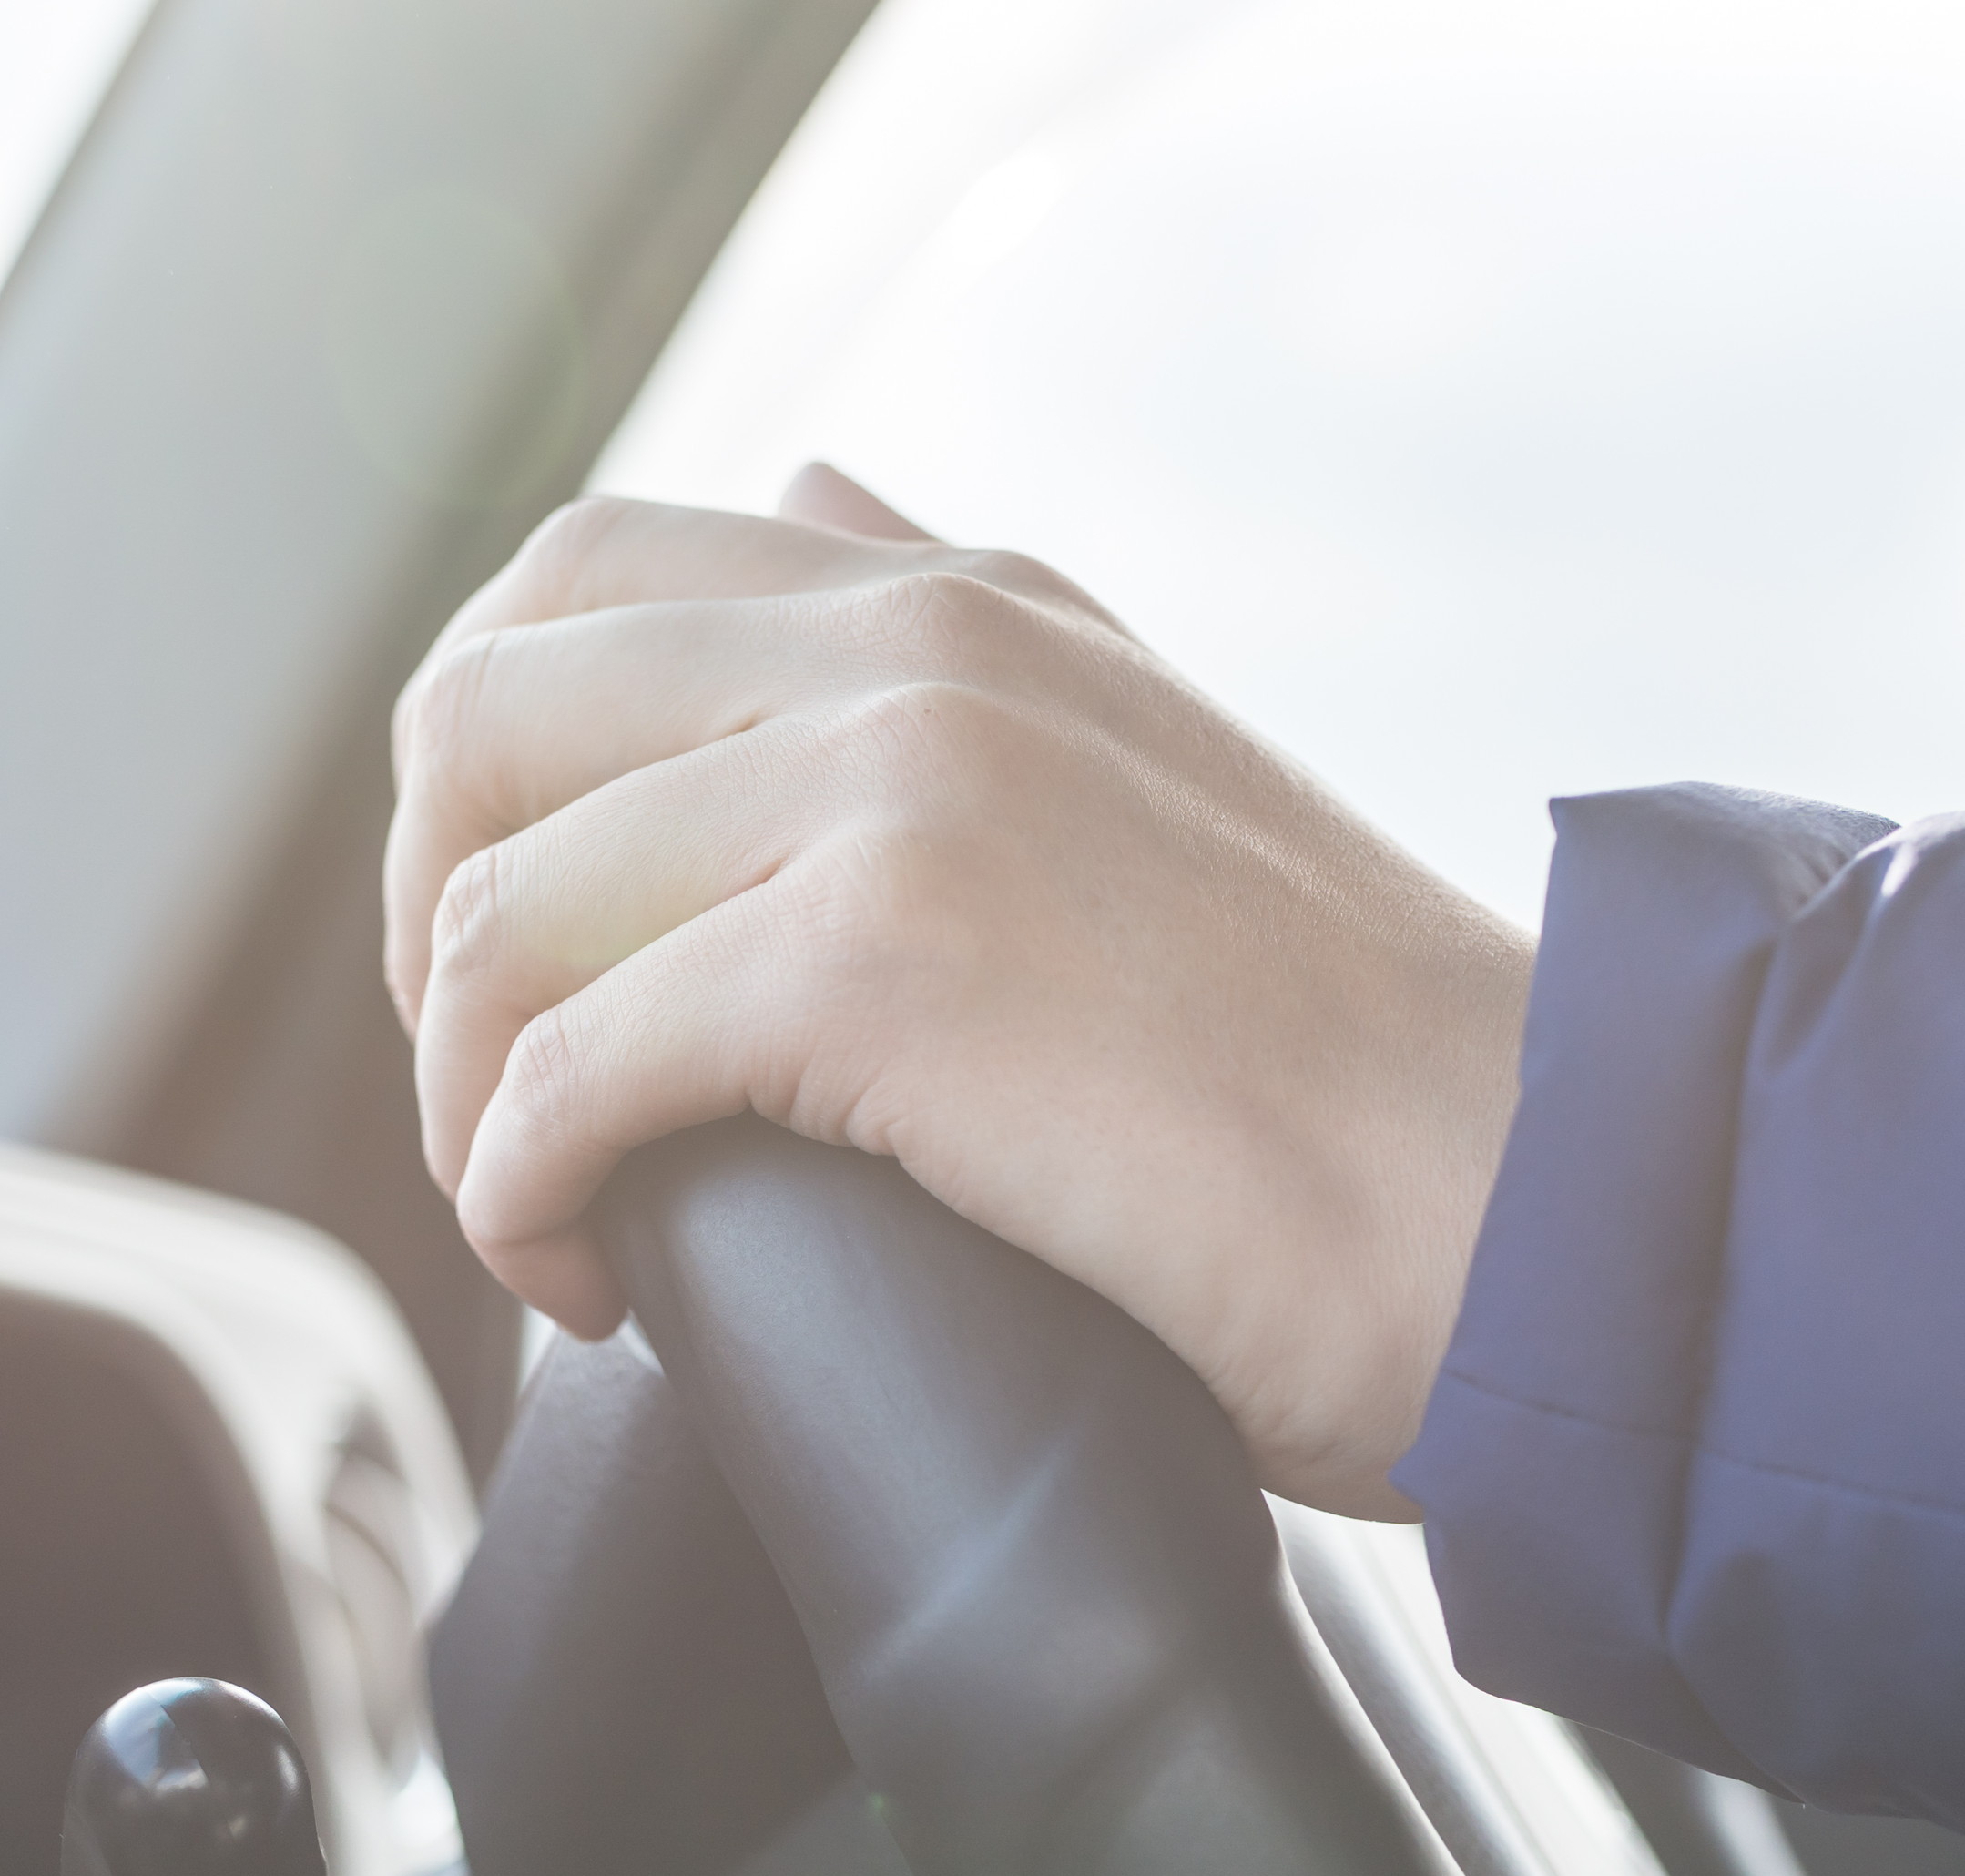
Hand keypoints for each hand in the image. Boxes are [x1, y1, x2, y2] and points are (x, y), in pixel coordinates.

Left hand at [381, 465, 1535, 1516]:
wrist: (1531, 1207)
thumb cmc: (1343, 1084)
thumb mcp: (1146, 780)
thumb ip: (970, 657)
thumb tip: (817, 507)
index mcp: (962, 601)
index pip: (576, 579)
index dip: (482, 783)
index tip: (522, 970)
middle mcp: (915, 644)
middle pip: (481, 712)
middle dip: (433, 928)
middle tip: (504, 1100)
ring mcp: (898, 783)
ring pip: (500, 905)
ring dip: (468, 1101)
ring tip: (558, 1222)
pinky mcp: (887, 958)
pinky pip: (565, 1062)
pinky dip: (523, 1193)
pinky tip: (594, 1279)